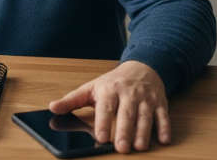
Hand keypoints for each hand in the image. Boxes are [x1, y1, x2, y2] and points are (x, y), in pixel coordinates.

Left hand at [48, 60, 169, 153]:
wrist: (142, 67)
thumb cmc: (113, 82)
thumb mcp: (91, 88)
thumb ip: (72, 100)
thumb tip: (52, 108)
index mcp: (109, 90)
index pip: (106, 107)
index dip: (103, 122)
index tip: (101, 137)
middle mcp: (128, 94)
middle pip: (127, 114)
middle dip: (125, 131)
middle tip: (122, 148)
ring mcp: (145, 98)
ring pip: (145, 117)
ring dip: (144, 132)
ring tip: (139, 147)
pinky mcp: (159, 103)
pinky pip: (163, 116)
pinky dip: (164, 127)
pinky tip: (163, 139)